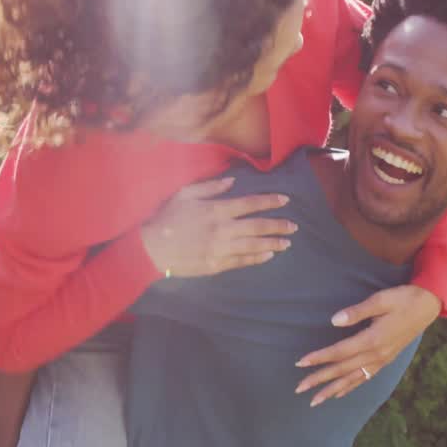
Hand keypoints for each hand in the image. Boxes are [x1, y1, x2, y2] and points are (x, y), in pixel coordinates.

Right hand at [140, 177, 295, 277]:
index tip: (285, 200)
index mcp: (216, 209)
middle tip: (294, 226)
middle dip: (278, 225)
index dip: (269, 201)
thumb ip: (210, 187)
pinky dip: (256, 258)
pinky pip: (241, 261)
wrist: (152, 248)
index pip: (250, 204)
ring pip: (254, 245)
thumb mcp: (185, 194)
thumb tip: (232, 181)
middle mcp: (222, 229)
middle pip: (257, 226)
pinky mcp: (216, 264)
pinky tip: (268, 255)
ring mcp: (220, 249)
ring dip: (273, 243)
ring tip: (287, 243)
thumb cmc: (166, 217)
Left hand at [293, 284, 440, 406]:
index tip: (300, 363)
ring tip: (315, 400)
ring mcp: (382, 359)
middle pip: (342, 370)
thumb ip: (357, 312)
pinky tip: (339, 393)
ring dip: (332, 390)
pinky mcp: (386, 359)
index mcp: (373, 339)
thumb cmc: (403, 299)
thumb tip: (334, 321)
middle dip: (320, 379)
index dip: (319, 358)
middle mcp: (376, 354)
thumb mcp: (381, 300)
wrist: (428, 306)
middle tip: (299, 388)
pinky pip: (365, 378)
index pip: (339, 352)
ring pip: (353, 379)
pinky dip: (351, 387)